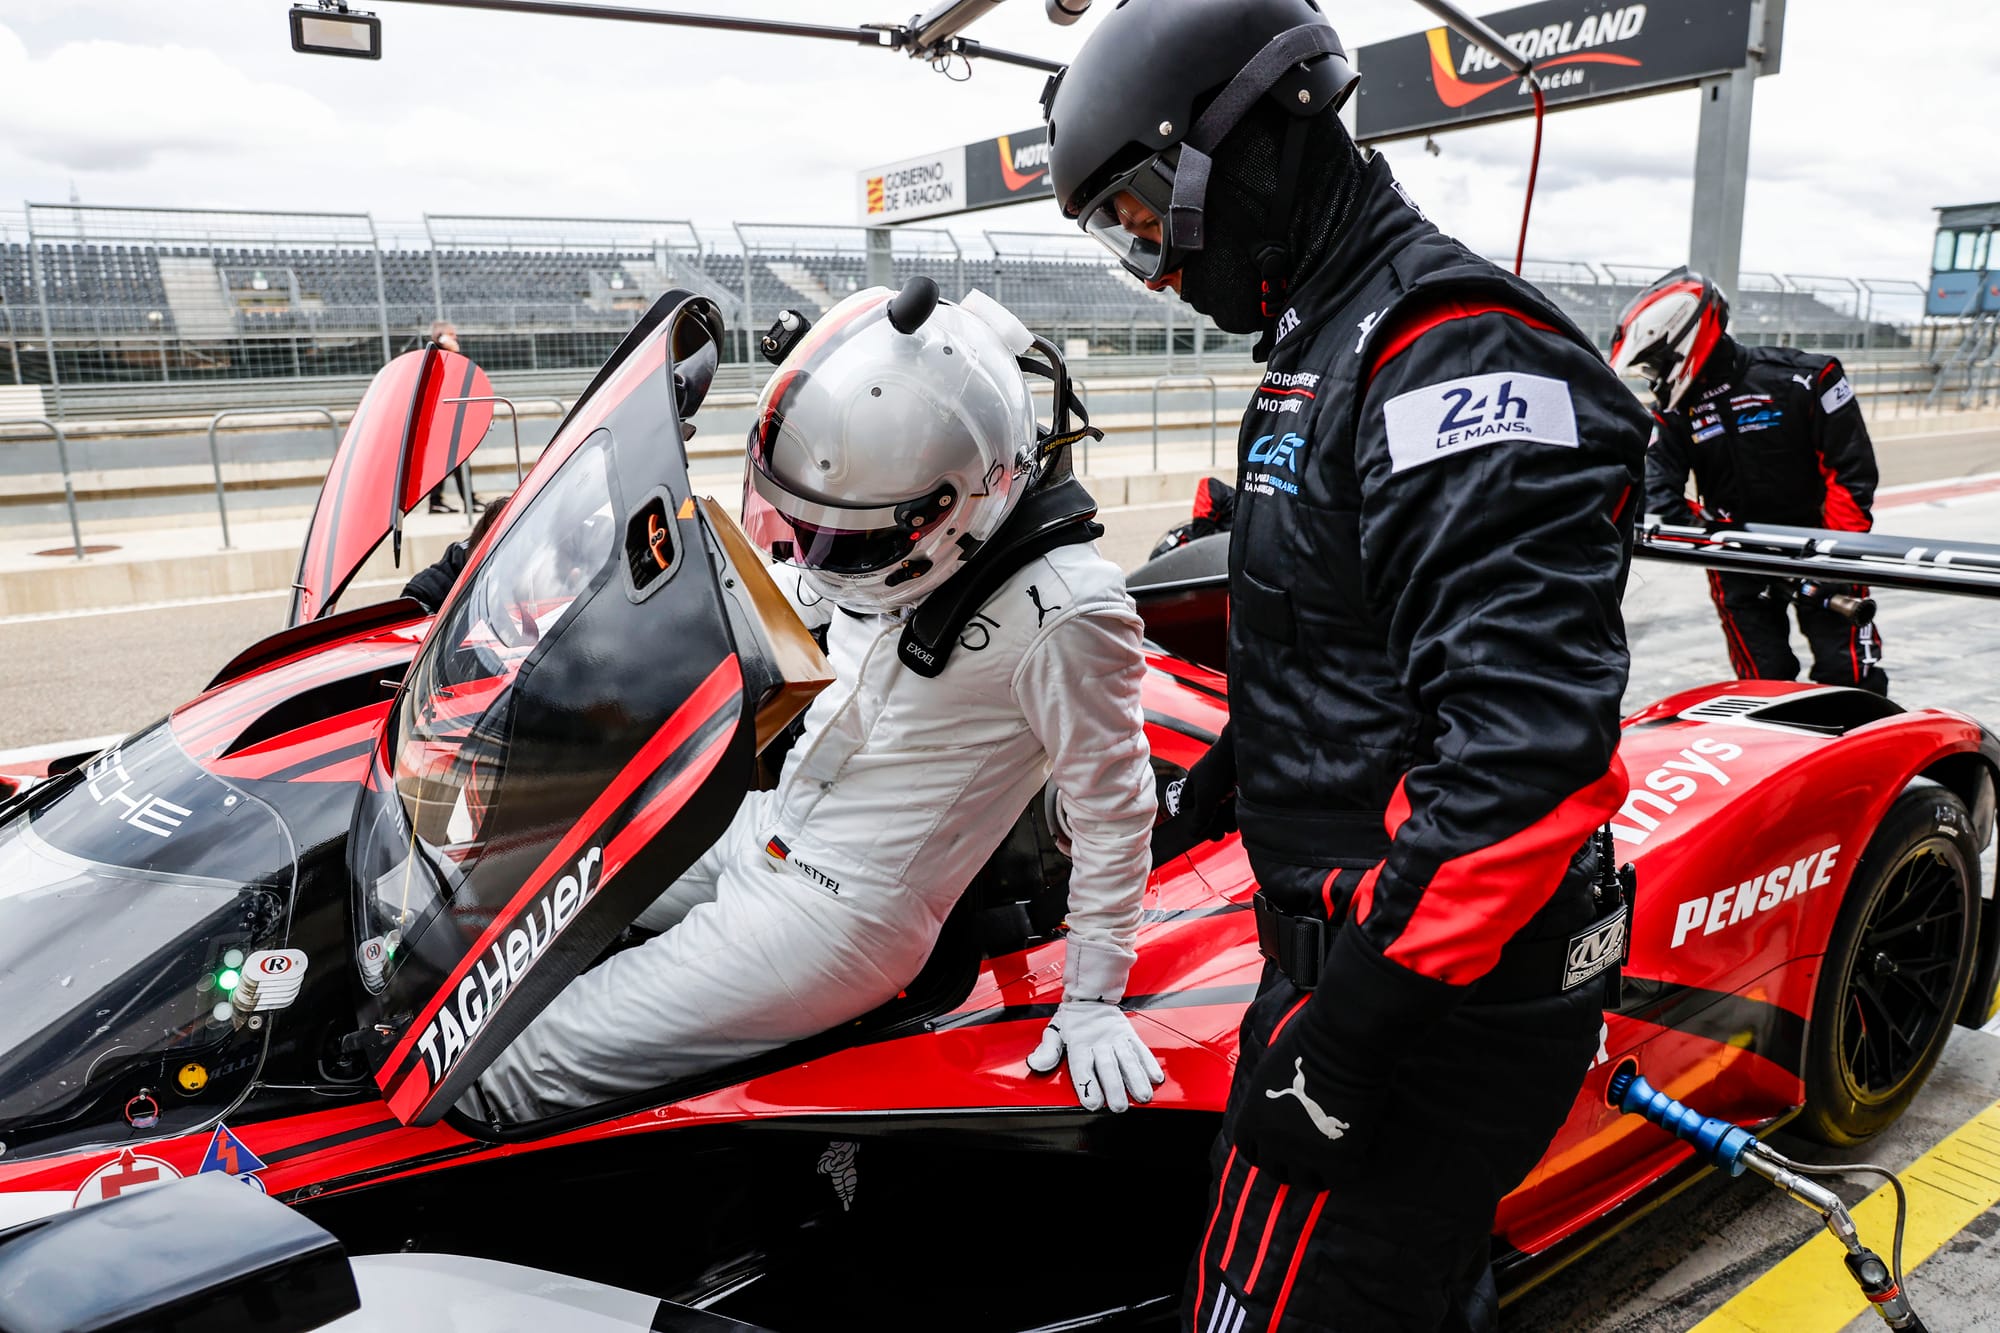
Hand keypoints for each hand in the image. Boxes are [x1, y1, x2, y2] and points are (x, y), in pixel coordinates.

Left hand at [1026, 1000, 1164, 1112]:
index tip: (1092, 1103)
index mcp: (1078, 1043)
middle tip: (1119, 1106)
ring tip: (1142, 1096)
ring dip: (1136, 1079)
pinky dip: (1149, 1063)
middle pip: (1107, 1067)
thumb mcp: (1055, 1031)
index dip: (1087, 1085)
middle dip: (1114, 1087)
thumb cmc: (1072, 1018)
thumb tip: (1036, 1063)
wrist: (1091, 992)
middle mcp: (1098, 1042)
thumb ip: (1048, 1051)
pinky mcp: (1128, 1034)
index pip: (1082, 1067)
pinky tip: (1155, 1077)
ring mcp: (1115, 1038)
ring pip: (1127, 1060)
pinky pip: (1140, 1049)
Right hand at [1151, 729, 1235, 865]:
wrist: (1243, 753)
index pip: (1187, 805)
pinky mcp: (1240, 787)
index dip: (1190, 819)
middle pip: (1207, 810)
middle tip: (1216, 832)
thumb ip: (1199, 818)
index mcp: (1194, 782)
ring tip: (1229, 824)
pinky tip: (1238, 815)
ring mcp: (1225, 785)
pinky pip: (1236, 806)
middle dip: (1212, 823)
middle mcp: (1209, 783)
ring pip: (1223, 809)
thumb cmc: (1219, 766)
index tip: (1197, 830)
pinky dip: (1236, 812)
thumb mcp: (1204, 799)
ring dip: (1226, 820)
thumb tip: (1193, 832)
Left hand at [1228, 926, 1461, 1187]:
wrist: (1340, 1047)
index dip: (1264, 1149)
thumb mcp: (1267, 1072)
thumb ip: (1264, 1098)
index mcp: (1251, 1121)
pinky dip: (1340, 1172)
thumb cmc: (1303, 1046)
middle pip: (1276, 1171)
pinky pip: (1336, 1180)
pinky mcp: (1338, 1160)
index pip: (1249, 1151)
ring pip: (1306, 1181)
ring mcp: (1305, 1156)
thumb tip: (1268, 1103)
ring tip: (1326, 1159)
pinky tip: (1346, 1156)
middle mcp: (1273, 1145)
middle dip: (1288, 1164)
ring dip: (1314, 1172)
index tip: (1277, 1146)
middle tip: (1305, 1154)